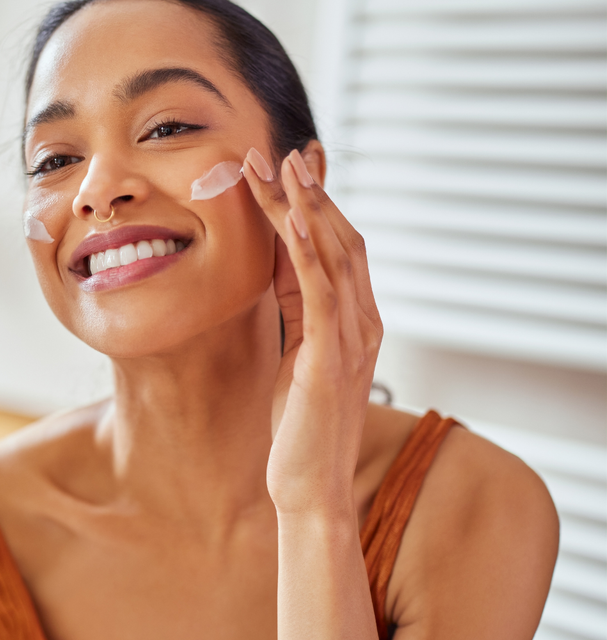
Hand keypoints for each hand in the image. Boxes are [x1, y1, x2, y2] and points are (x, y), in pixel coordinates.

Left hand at [243, 146, 382, 517]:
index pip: (338, 247)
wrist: (308, 486)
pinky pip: (321, 292)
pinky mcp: (330, 357)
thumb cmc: (297, 427)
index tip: (291, 167)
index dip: (316, 204)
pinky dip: (307, 252)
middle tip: (279, 151)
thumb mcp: (294, 353)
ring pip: (332, 255)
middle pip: (340, 239)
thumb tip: (281, 262)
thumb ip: (296, 309)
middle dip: (309, 193)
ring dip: (304, 207)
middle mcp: (363, 321)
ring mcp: (352, 338)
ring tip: (278, 166)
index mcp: (355, 321)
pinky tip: (290, 220)